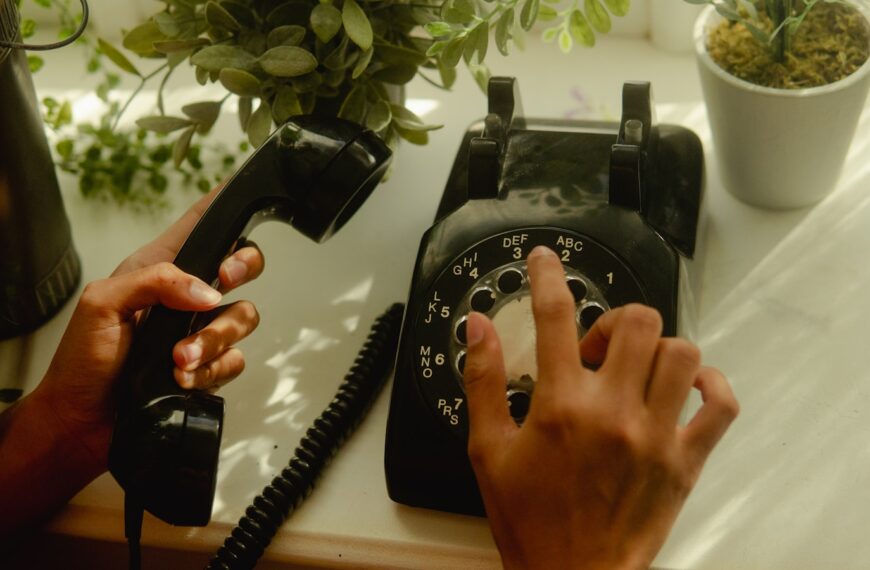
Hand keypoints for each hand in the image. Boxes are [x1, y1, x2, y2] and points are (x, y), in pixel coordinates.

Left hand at [32, 187, 264, 475]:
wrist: (83, 421)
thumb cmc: (82, 361)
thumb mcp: (102, 305)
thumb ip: (155, 281)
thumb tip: (208, 290)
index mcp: (160, 269)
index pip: (201, 225)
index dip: (224, 205)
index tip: (241, 191)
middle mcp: (187, 296)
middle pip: (244, 264)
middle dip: (243, 268)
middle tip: (223, 282)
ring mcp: (201, 332)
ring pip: (244, 317)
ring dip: (213, 340)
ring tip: (179, 359)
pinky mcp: (209, 366)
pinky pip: (235, 360)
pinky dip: (211, 370)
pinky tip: (183, 378)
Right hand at [463, 246, 738, 569]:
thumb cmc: (530, 521)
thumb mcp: (488, 449)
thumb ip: (484, 380)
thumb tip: (478, 327)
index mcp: (561, 407)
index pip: (554, 315)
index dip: (548, 275)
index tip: (545, 260)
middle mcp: (613, 413)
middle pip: (636, 322)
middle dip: (613, 321)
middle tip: (593, 348)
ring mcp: (656, 436)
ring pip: (681, 352)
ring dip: (656, 347)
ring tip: (633, 369)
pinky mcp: (685, 461)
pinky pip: (721, 405)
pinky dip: (711, 383)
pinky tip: (687, 384)